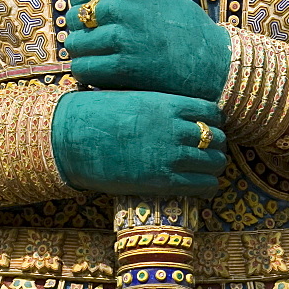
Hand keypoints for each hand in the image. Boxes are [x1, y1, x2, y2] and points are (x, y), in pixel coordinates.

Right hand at [52, 90, 226, 197]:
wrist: (71, 138)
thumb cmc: (94, 116)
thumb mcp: (133, 99)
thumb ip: (159, 107)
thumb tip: (173, 116)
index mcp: (167, 103)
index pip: (211, 111)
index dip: (213, 122)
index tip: (208, 129)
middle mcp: (175, 128)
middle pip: (216, 138)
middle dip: (216, 146)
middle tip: (210, 153)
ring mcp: (170, 155)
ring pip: (214, 162)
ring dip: (214, 168)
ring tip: (207, 172)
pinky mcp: (162, 181)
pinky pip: (202, 185)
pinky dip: (208, 187)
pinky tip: (203, 188)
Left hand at [65, 0, 230, 102]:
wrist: (214, 62)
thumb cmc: (189, 33)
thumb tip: (97, 4)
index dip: (79, 8)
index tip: (86, 20)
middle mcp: (122, 10)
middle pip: (75, 19)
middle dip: (78, 33)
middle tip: (89, 45)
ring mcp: (121, 38)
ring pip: (75, 45)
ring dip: (80, 55)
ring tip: (95, 62)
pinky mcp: (123, 67)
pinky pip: (84, 69)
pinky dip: (85, 74)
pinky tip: (98, 76)